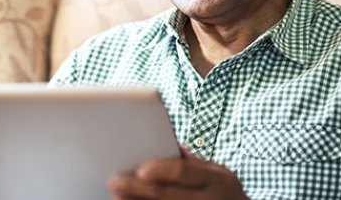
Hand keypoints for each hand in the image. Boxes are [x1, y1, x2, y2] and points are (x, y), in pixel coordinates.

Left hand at [107, 147, 248, 199]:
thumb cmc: (226, 195)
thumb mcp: (219, 175)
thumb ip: (194, 164)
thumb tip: (168, 146)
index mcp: (218, 179)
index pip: (183, 172)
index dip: (160, 170)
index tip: (139, 170)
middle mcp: (212, 199)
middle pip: (167, 195)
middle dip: (136, 190)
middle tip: (114, 182)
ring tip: (117, 199)